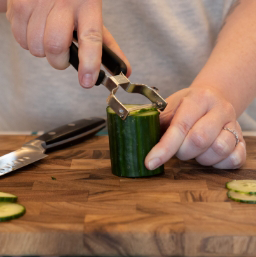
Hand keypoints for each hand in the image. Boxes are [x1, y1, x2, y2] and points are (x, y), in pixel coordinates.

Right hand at [6, 0, 130, 86]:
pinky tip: (35, 29)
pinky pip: (20, 40)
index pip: (91, 37)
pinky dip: (28, 42)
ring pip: (36, 47)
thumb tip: (127, 71)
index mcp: (88, 5)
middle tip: (61, 54)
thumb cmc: (75, 4)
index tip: (87, 82)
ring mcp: (38, 1)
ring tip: (47, 36)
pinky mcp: (18, 4)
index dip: (89, 63)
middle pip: (55, 46)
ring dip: (43, 51)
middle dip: (58, 61)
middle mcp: (63, 2)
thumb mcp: (94, 19)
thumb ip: (109, 46)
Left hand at [145, 86, 245, 169]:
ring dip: (201, 158)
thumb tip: (139, 140)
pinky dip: (219, 164)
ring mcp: (235, 125)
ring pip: (219, 150)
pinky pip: (235, 159)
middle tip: (179, 149)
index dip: (164, 148)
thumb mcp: (171, 106)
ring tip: (195, 150)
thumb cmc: (188, 105)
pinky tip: (209, 156)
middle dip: (183, 152)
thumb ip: (158, 122)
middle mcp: (220, 109)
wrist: (215, 98)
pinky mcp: (243, 140)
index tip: (150, 163)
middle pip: (199, 140)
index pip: (180, 126)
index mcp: (199, 99)